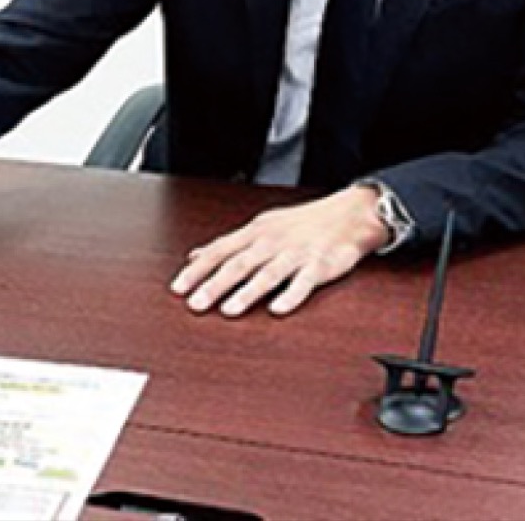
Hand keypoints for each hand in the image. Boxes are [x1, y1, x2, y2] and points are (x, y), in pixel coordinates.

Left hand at [170, 185, 388, 316]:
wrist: (347, 214)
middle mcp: (271, 242)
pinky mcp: (320, 265)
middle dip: (215, 285)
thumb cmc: (301, 223)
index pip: (219, 251)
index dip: (197, 270)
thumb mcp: (260, 227)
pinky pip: (304, 282)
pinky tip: (277, 310)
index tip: (178, 288)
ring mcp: (295, 253)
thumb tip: (195, 256)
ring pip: (267, 274)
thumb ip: (228, 244)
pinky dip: (290, 296)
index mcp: (254, 233)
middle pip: (238, 264)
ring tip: (229, 310)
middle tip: (195, 304)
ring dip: (247, 292)